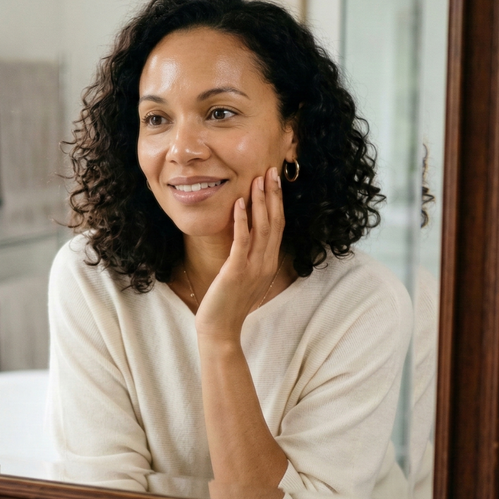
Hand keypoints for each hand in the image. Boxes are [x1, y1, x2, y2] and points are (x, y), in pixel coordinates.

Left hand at [195, 168, 284, 340]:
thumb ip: (249, 256)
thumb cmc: (229, 303)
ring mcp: (253, 266)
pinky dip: (242, 220)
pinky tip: (240, 202)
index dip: (277, 202)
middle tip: (270, 170)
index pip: (278, 226)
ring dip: (260, 201)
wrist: (221, 328)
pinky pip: (242, 240)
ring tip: (257, 179)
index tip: (275, 181)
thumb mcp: (244, 276)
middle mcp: (266, 262)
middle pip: (274, 222)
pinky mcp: (237, 270)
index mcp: (269, 262)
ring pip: (261, 228)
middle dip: (272, 195)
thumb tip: (248, 236)